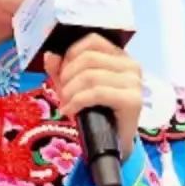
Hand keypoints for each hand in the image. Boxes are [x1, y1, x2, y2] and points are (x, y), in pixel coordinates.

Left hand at [44, 35, 142, 160]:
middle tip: (62, 93)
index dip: (71, 53)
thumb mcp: (73, 87)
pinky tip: (70, 111)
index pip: (92, 40)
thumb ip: (60, 70)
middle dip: (67, 75)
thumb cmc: (96, 112)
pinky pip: (96, 93)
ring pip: (90, 76)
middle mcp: (131, 66)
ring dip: (70, 91)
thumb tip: (50, 55)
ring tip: (66, 104)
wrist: (112, 144)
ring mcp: (134, 83)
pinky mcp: (132, 100)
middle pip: (88, 58)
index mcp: (120, 57)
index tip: (62, 73)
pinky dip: (77, 102)